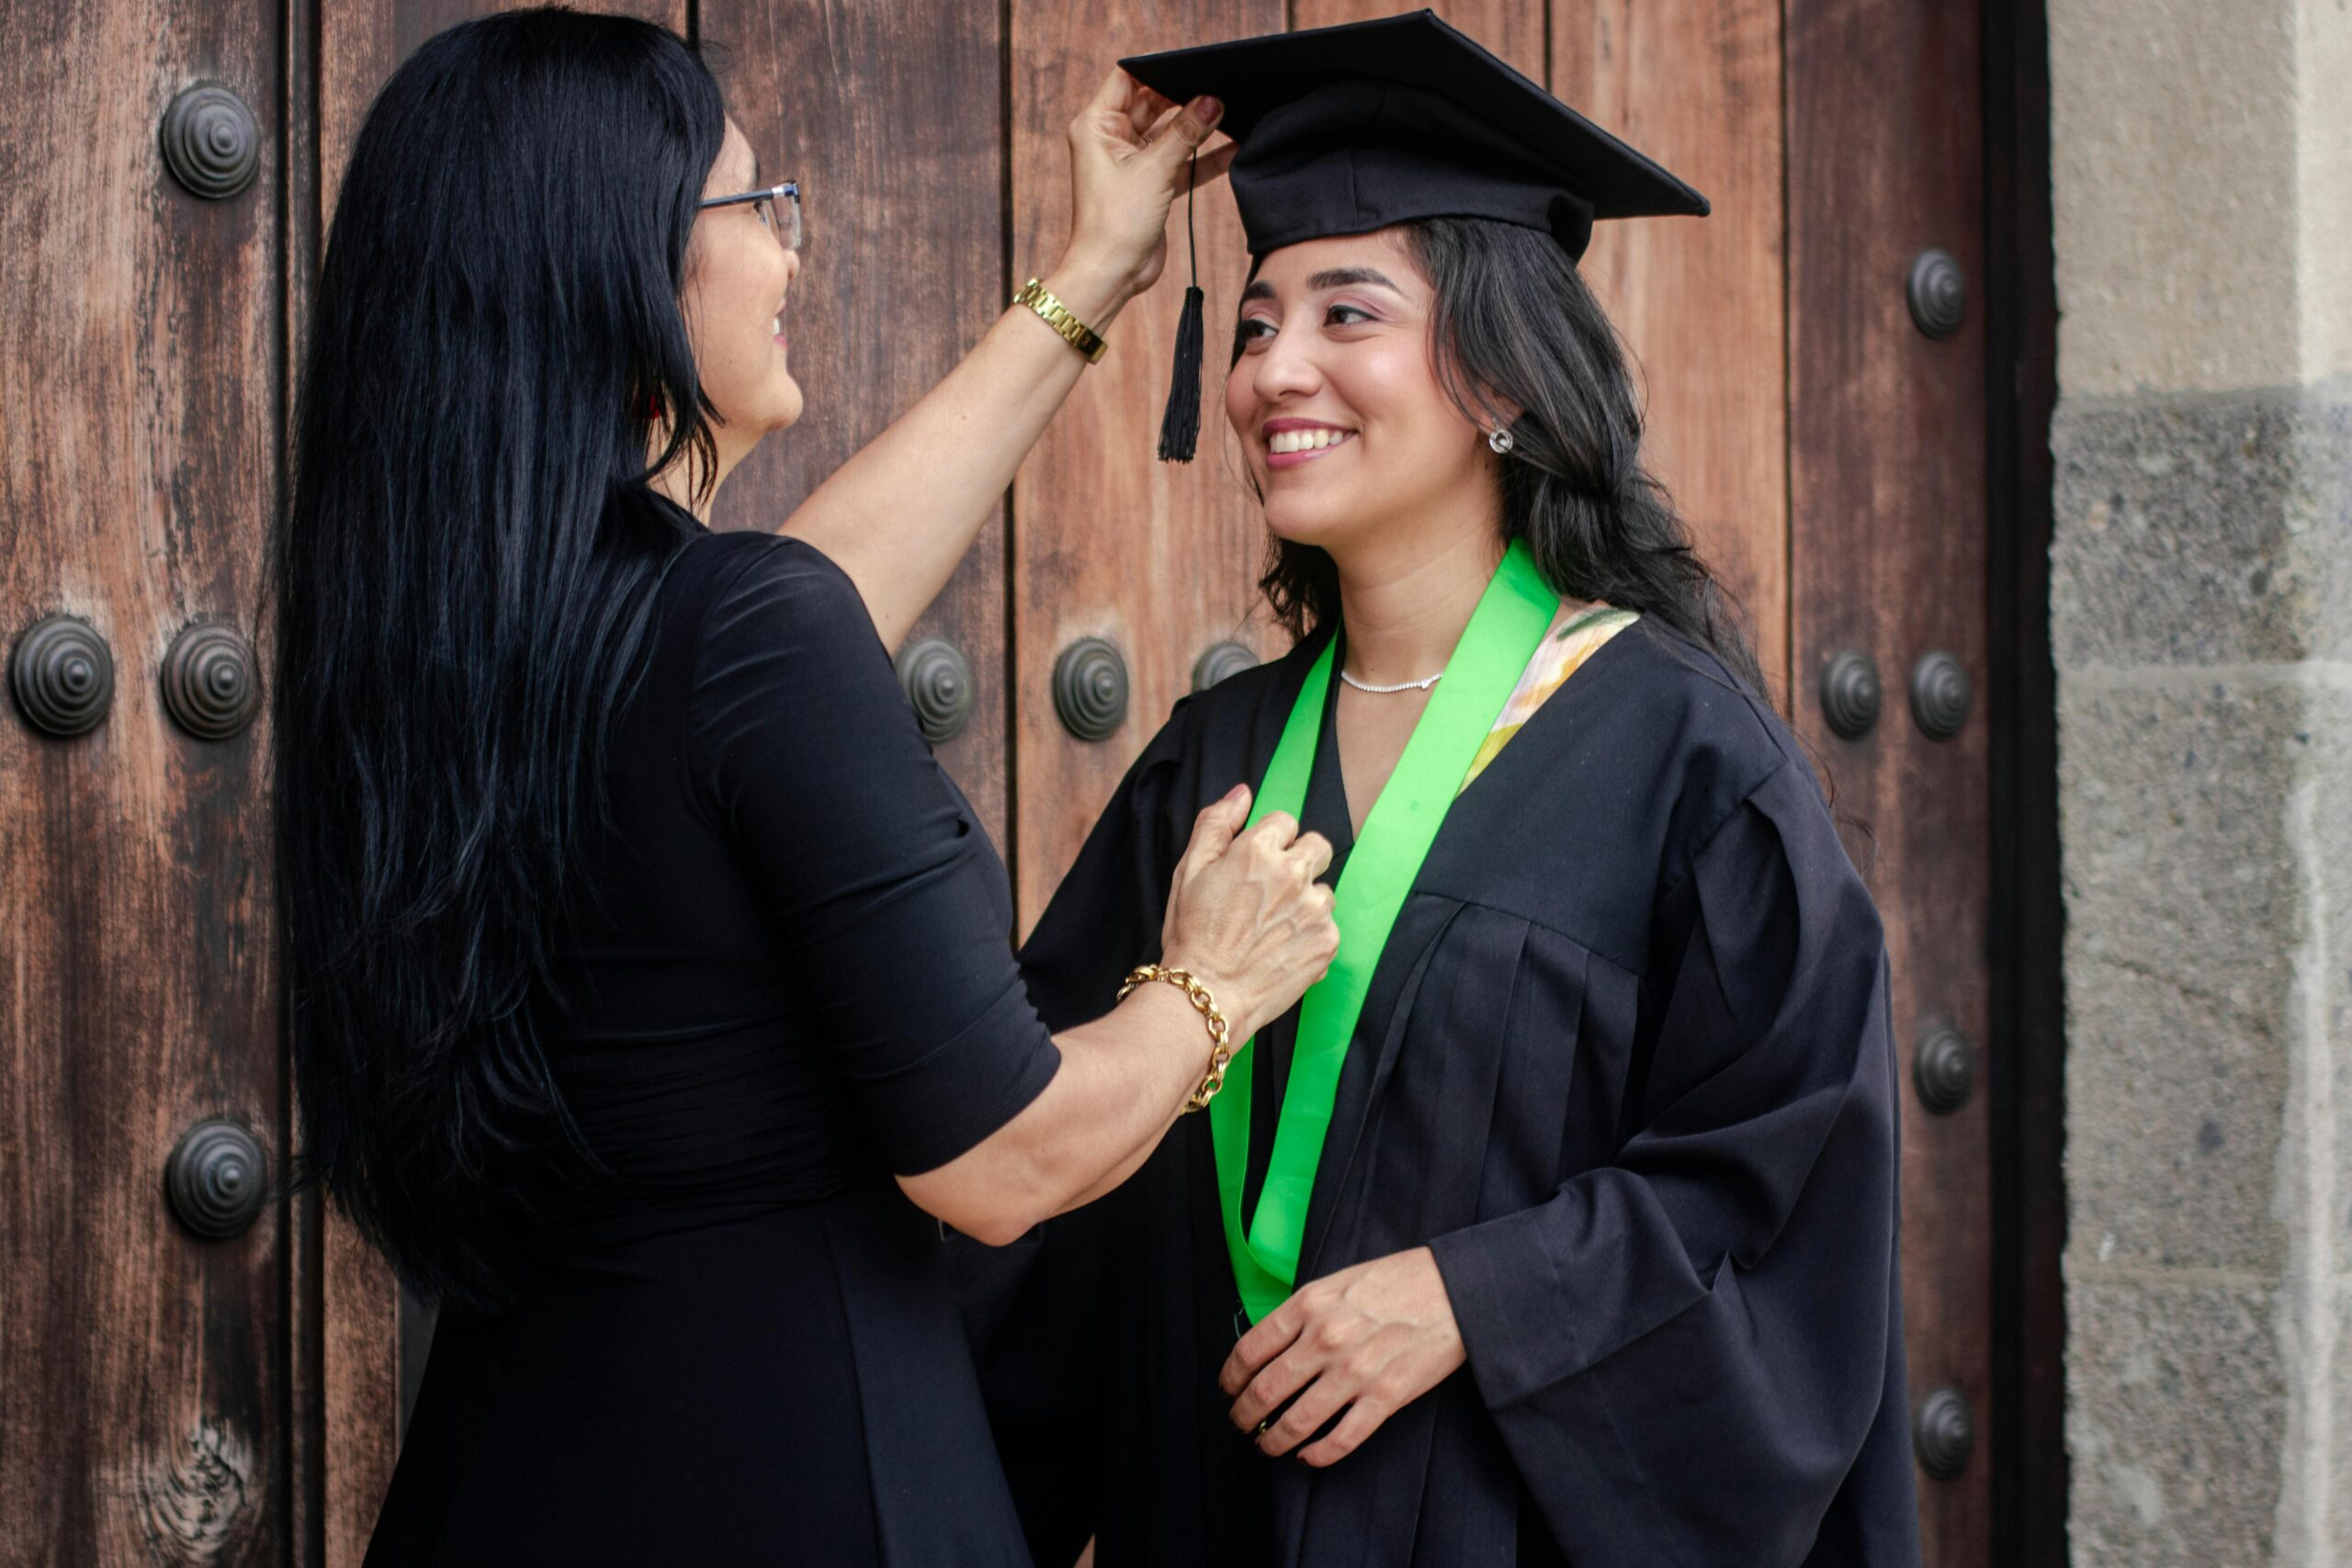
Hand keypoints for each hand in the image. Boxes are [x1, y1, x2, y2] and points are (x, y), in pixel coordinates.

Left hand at [1059, 69, 1234, 307]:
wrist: (1112, 274)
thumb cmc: (1115, 222)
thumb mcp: (1153, 169)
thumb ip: (1185, 133)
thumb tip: (1211, 102)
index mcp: (1097, 126)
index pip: (1127, 80)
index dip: (1156, 71)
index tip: (1190, 68)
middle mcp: (1111, 140)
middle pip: (1152, 104)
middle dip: (1183, 98)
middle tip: (1217, 88)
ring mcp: (1131, 163)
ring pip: (1169, 133)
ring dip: (1196, 128)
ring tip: (1229, 112)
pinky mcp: (1150, 184)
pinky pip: (1179, 161)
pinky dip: (1201, 157)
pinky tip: (1231, 147)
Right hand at [1160, 784, 1338, 1042]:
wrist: (1207, 994)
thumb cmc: (1192, 934)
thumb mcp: (1189, 870)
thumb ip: (1215, 823)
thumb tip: (1242, 793)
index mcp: (1257, 849)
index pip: (1285, 821)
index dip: (1268, 843)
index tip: (1254, 867)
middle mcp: (1292, 873)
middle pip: (1317, 847)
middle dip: (1299, 861)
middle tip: (1271, 893)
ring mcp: (1314, 908)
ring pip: (1323, 890)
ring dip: (1305, 902)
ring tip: (1272, 928)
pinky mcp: (1327, 941)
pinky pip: (1327, 926)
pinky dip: (1309, 936)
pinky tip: (1281, 950)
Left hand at [1219, 1247, 1466, 1467]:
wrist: (1454, 1290)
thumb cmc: (1396, 1280)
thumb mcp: (1337, 1281)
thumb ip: (1303, 1311)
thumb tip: (1271, 1345)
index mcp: (1309, 1304)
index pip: (1251, 1350)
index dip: (1231, 1377)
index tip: (1228, 1389)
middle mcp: (1325, 1339)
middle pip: (1265, 1390)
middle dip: (1244, 1414)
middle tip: (1240, 1423)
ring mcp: (1355, 1371)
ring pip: (1296, 1422)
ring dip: (1273, 1440)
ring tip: (1266, 1446)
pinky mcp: (1385, 1398)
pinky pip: (1341, 1439)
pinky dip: (1317, 1455)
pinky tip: (1307, 1457)